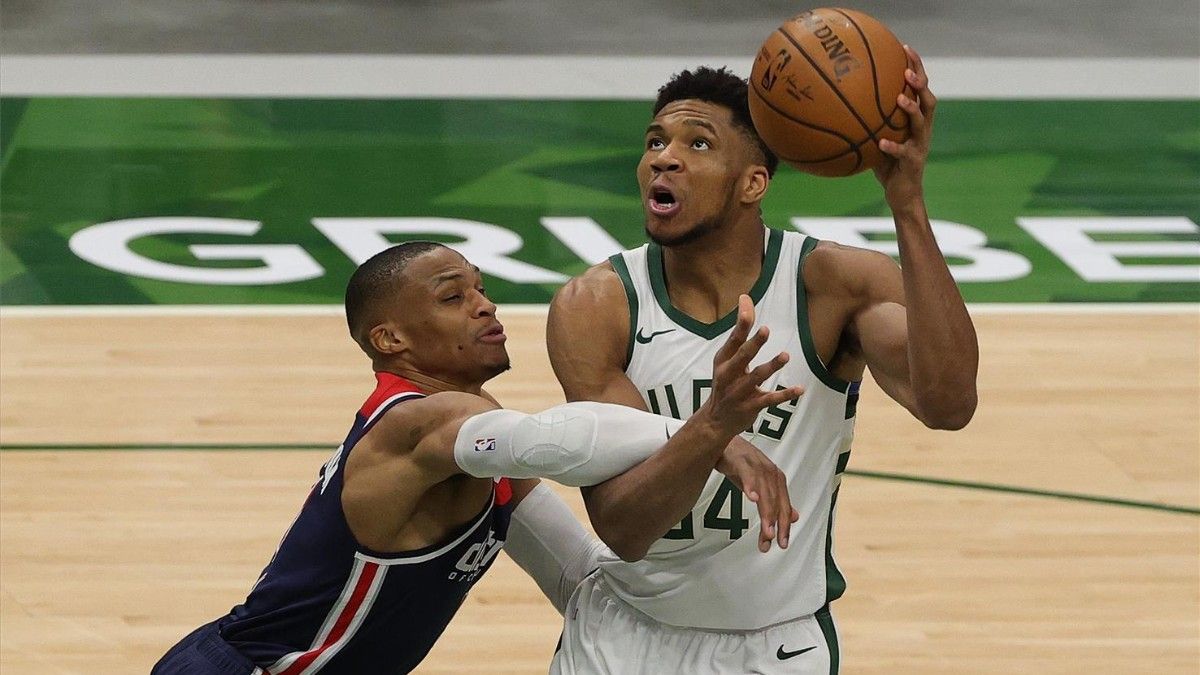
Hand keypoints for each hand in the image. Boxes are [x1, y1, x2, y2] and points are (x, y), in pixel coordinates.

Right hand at [700, 295, 804, 436]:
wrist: (715, 421)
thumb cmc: (725, 384)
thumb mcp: (726, 361)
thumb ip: (739, 335)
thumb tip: (745, 301)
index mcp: (723, 361)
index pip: (733, 339)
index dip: (740, 322)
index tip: (746, 303)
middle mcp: (729, 375)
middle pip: (742, 356)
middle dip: (753, 344)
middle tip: (765, 330)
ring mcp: (739, 392)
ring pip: (757, 377)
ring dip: (771, 366)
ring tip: (785, 355)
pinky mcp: (751, 406)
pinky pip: (769, 399)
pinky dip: (785, 395)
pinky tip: (799, 389)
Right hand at [716, 436, 798, 552]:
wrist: (722, 440)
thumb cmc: (740, 463)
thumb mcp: (760, 484)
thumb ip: (775, 501)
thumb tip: (794, 517)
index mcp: (775, 479)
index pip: (783, 505)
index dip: (784, 525)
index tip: (782, 543)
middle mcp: (769, 472)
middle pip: (775, 501)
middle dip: (776, 523)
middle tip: (774, 541)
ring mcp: (756, 466)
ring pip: (764, 492)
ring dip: (766, 512)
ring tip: (767, 530)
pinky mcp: (741, 460)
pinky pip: (748, 474)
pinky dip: (751, 486)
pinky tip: (752, 498)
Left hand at [874, 45, 935, 208]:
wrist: (903, 195)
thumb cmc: (887, 165)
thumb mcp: (877, 139)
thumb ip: (868, 122)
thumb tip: (840, 105)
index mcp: (916, 121)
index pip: (920, 89)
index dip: (915, 67)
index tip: (904, 48)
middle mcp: (922, 130)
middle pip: (928, 99)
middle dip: (919, 82)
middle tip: (906, 71)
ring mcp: (920, 145)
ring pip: (921, 122)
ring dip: (911, 109)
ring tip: (900, 99)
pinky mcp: (913, 163)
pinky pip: (903, 152)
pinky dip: (892, 146)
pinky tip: (881, 142)